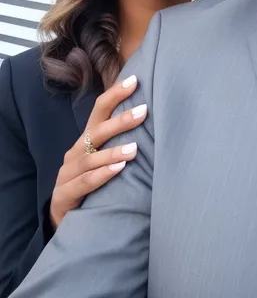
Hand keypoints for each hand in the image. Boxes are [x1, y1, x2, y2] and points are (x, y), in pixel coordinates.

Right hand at [49, 74, 146, 228]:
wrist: (64, 216)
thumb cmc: (90, 181)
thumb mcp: (103, 158)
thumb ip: (120, 140)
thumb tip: (150, 116)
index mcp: (86, 139)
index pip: (99, 110)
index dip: (115, 94)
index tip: (135, 80)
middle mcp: (76, 152)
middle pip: (96, 130)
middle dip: (120, 120)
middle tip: (143, 111)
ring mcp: (68, 172)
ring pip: (91, 158)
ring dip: (113, 151)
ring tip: (135, 148)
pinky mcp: (65, 194)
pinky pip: (85, 182)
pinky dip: (102, 175)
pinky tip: (119, 169)